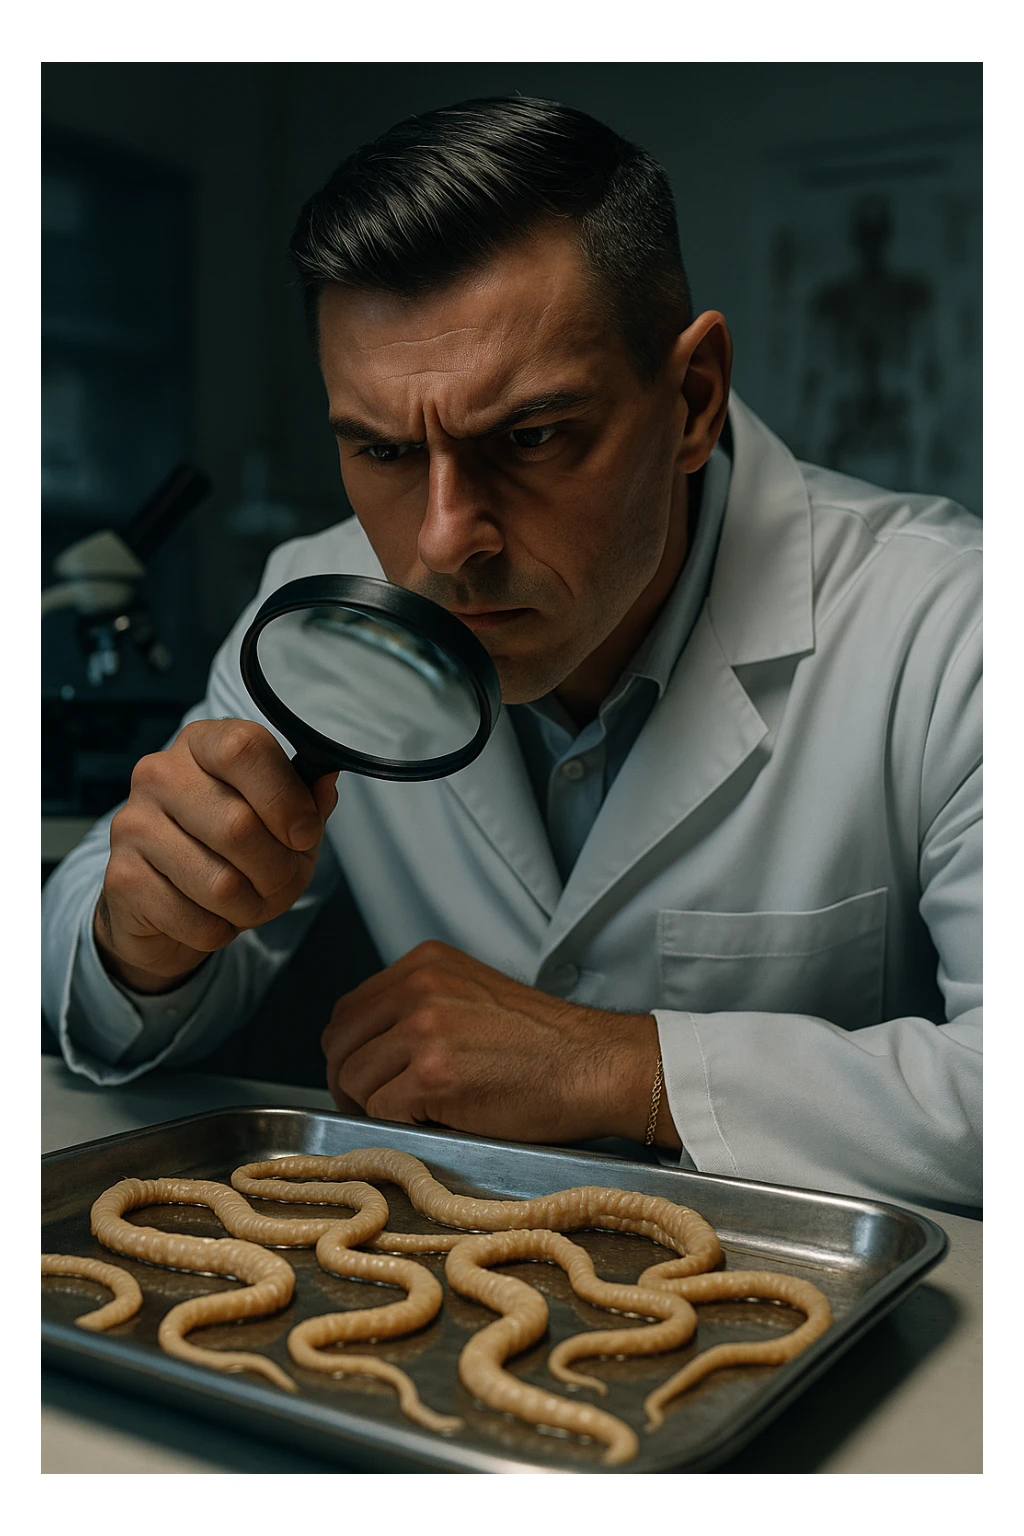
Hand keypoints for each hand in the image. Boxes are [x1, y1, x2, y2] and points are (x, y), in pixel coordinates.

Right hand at [95, 718, 338, 992]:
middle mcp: (160, 774)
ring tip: (246, 902)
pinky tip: (210, 917)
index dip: (286, 798)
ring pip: (220, 883)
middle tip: (278, 881)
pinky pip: (196, 920)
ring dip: (250, 907)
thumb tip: (326, 780)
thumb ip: (307, 802)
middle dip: (277, 870)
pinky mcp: (121, 878)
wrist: (163, 905)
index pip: (245, 748)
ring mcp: (134, 824)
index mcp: (203, 744)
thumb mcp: (282, 822)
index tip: (304, 833)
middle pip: (238, 825)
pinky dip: (219, 931)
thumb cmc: (232, 853)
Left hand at [321, 940, 669, 1144]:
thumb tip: (367, 1053)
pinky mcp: (433, 1073)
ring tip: (415, 1115)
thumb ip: (419, 1008)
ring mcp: (424, 1028)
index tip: (368, 1079)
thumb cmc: (544, 1044)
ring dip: (376, 1107)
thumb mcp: (472, 997)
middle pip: (339, 1043)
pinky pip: (381, 1110)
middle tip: (377, 1109)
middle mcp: (419, 986)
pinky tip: (436, 1120)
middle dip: (350, 1083)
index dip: (352, 1053)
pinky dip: (400, 1124)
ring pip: (354, 1079)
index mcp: (425, 963)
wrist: (597, 1065)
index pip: (350, 1009)